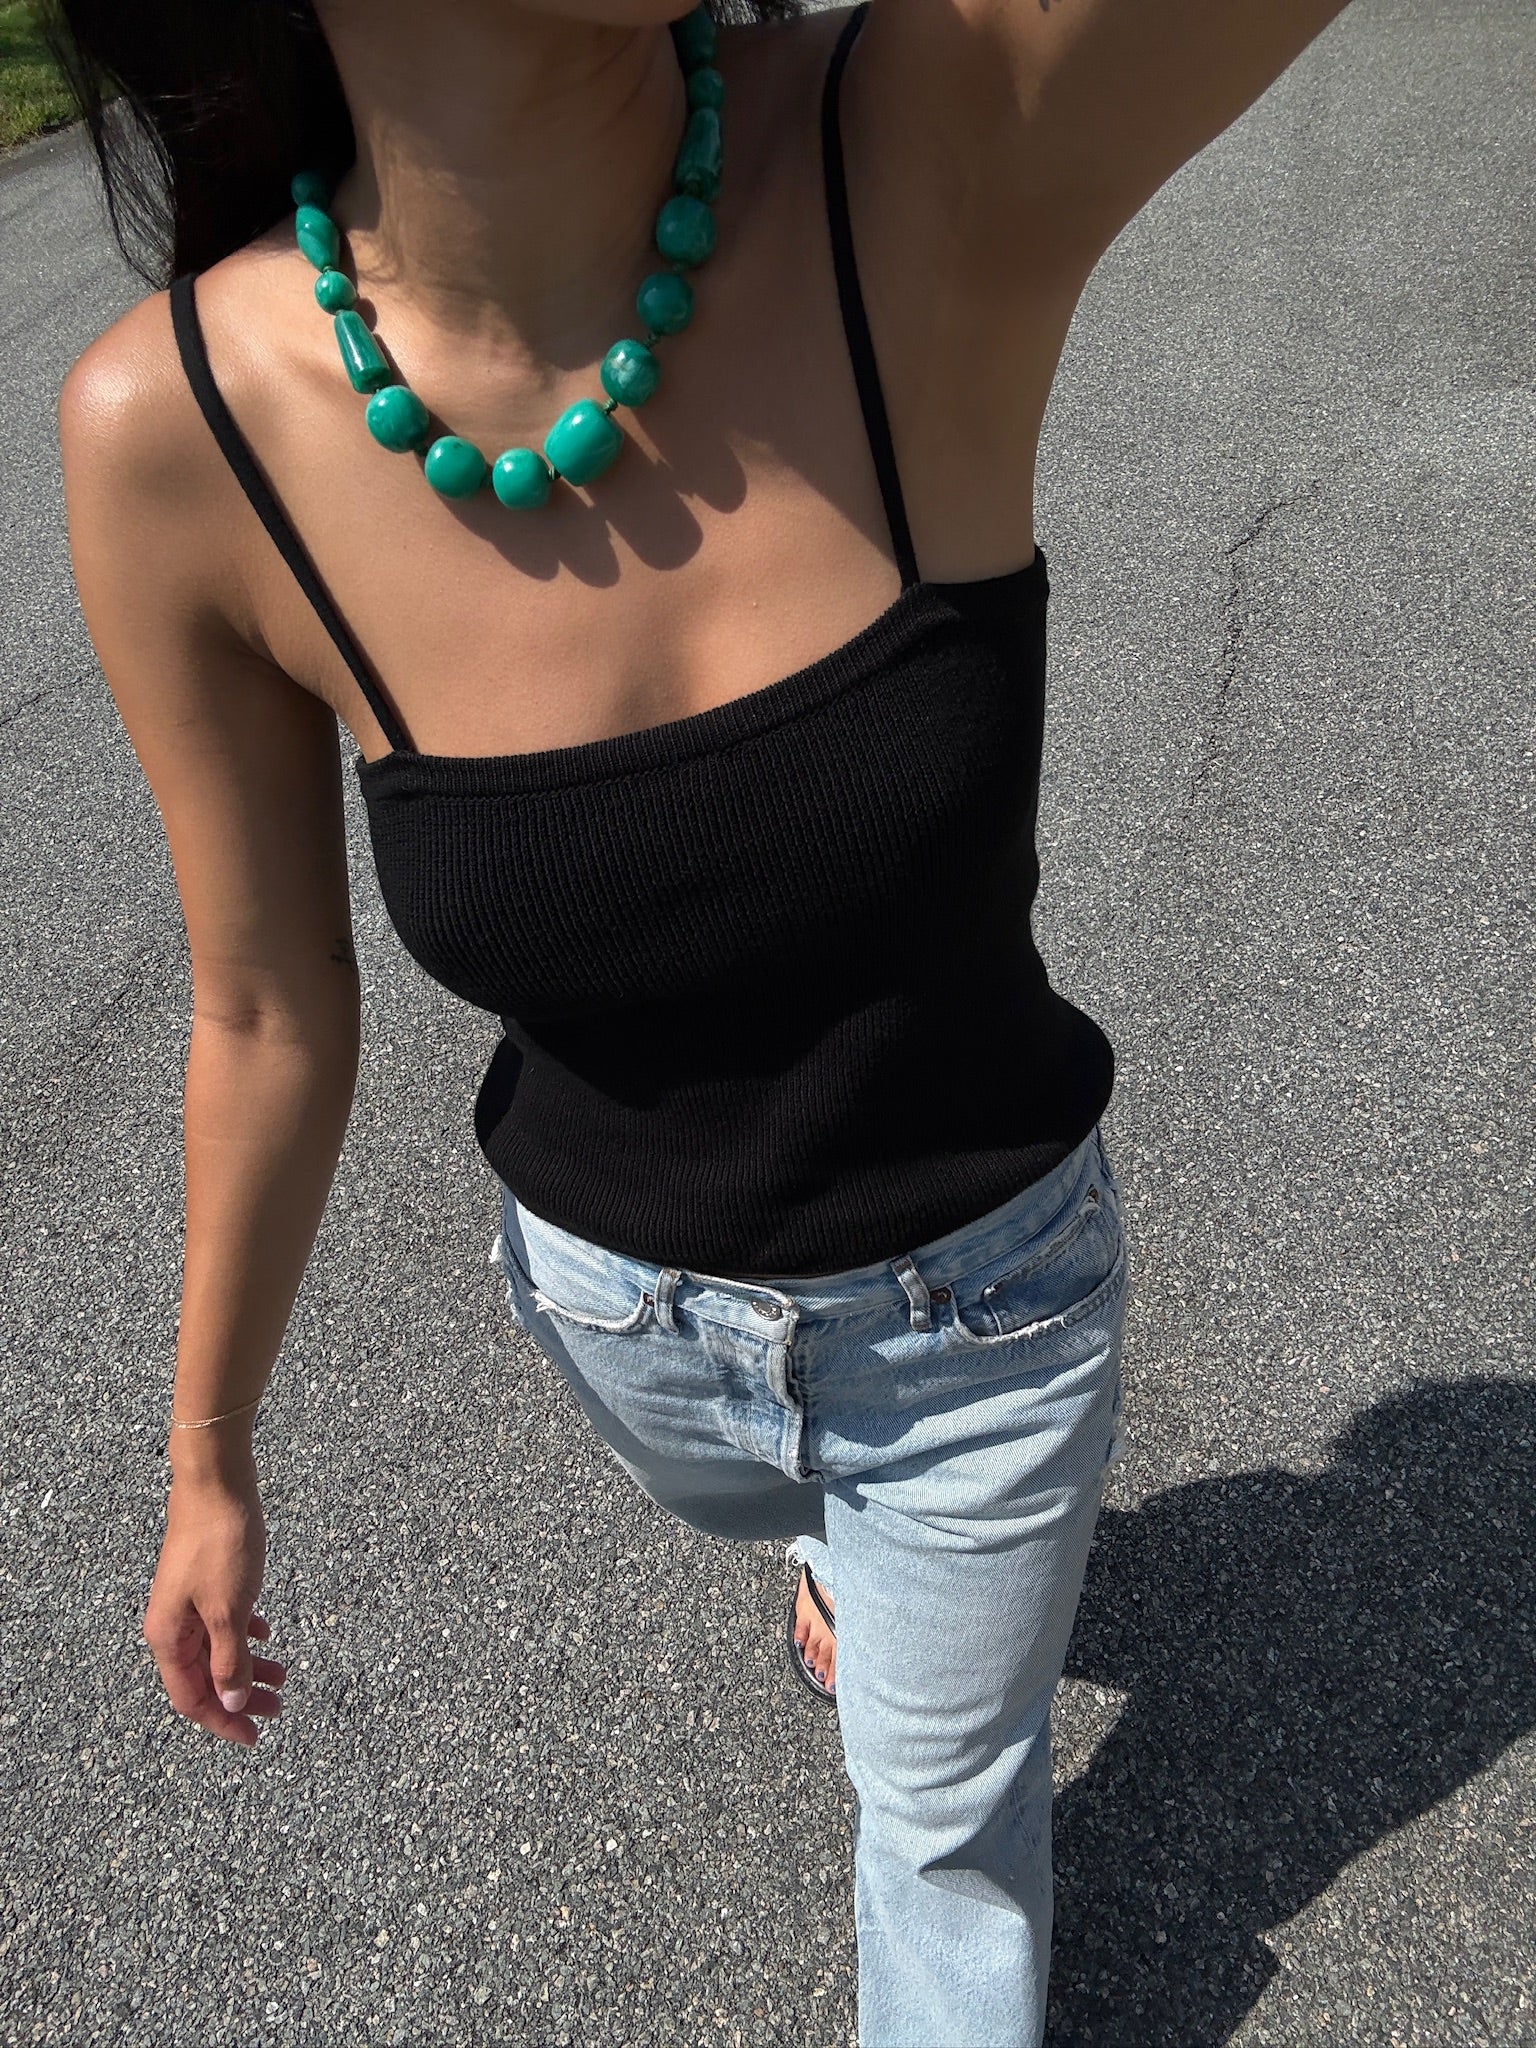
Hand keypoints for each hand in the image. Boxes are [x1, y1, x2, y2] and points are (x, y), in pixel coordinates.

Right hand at [143, 1454, 286, 1746]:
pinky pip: (222, 1621)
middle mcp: (172, 1624)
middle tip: (278, 1706)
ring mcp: (187, 1601)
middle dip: (241, 1697)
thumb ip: (229, 1660)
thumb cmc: (220, 1542)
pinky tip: (266, 1634)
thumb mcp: (229, 1609)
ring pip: (217, 1649)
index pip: (192, 1699)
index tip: (255, 1736)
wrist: (217, 1482)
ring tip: (282, 1675)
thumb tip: (231, 1702)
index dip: (223, 1721)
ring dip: (247, 1667)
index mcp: (169, 1638)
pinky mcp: (205, 1580)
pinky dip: (244, 1634)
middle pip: (205, 1678)